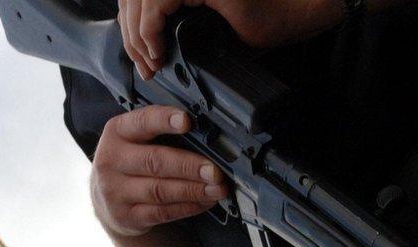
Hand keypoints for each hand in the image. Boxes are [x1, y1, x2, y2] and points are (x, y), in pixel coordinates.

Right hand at [91, 105, 227, 236]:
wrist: (107, 198)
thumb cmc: (131, 160)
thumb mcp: (135, 138)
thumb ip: (161, 132)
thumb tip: (205, 134)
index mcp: (117, 132)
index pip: (141, 122)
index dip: (164, 120)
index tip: (187, 121)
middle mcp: (111, 161)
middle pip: (154, 161)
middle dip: (189, 166)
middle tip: (214, 171)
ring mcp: (115, 191)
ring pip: (160, 191)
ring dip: (193, 190)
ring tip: (217, 189)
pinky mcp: (126, 215)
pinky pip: (162, 212)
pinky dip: (188, 207)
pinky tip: (204, 201)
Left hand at [117, 0, 344, 78]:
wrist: (287, 17)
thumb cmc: (256, 23)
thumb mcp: (202, 32)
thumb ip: (174, 33)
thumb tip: (146, 55)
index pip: (135, 1)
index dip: (130, 30)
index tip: (142, 61)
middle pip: (131, 0)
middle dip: (131, 39)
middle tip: (144, 68)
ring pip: (138, 2)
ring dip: (138, 37)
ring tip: (152, 62)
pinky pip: (156, 4)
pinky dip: (150, 31)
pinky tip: (159, 51)